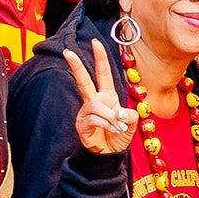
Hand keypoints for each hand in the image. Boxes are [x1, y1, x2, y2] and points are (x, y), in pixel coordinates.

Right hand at [65, 38, 137, 154]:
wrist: (110, 154)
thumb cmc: (119, 135)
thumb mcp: (131, 122)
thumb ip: (129, 114)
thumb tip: (116, 111)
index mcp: (107, 96)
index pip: (102, 73)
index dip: (100, 58)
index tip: (96, 43)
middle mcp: (95, 101)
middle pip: (83, 80)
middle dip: (76, 66)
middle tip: (67, 52)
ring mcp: (86, 112)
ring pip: (95, 105)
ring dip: (110, 116)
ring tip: (117, 127)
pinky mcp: (82, 124)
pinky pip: (95, 118)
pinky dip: (107, 124)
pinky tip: (110, 131)